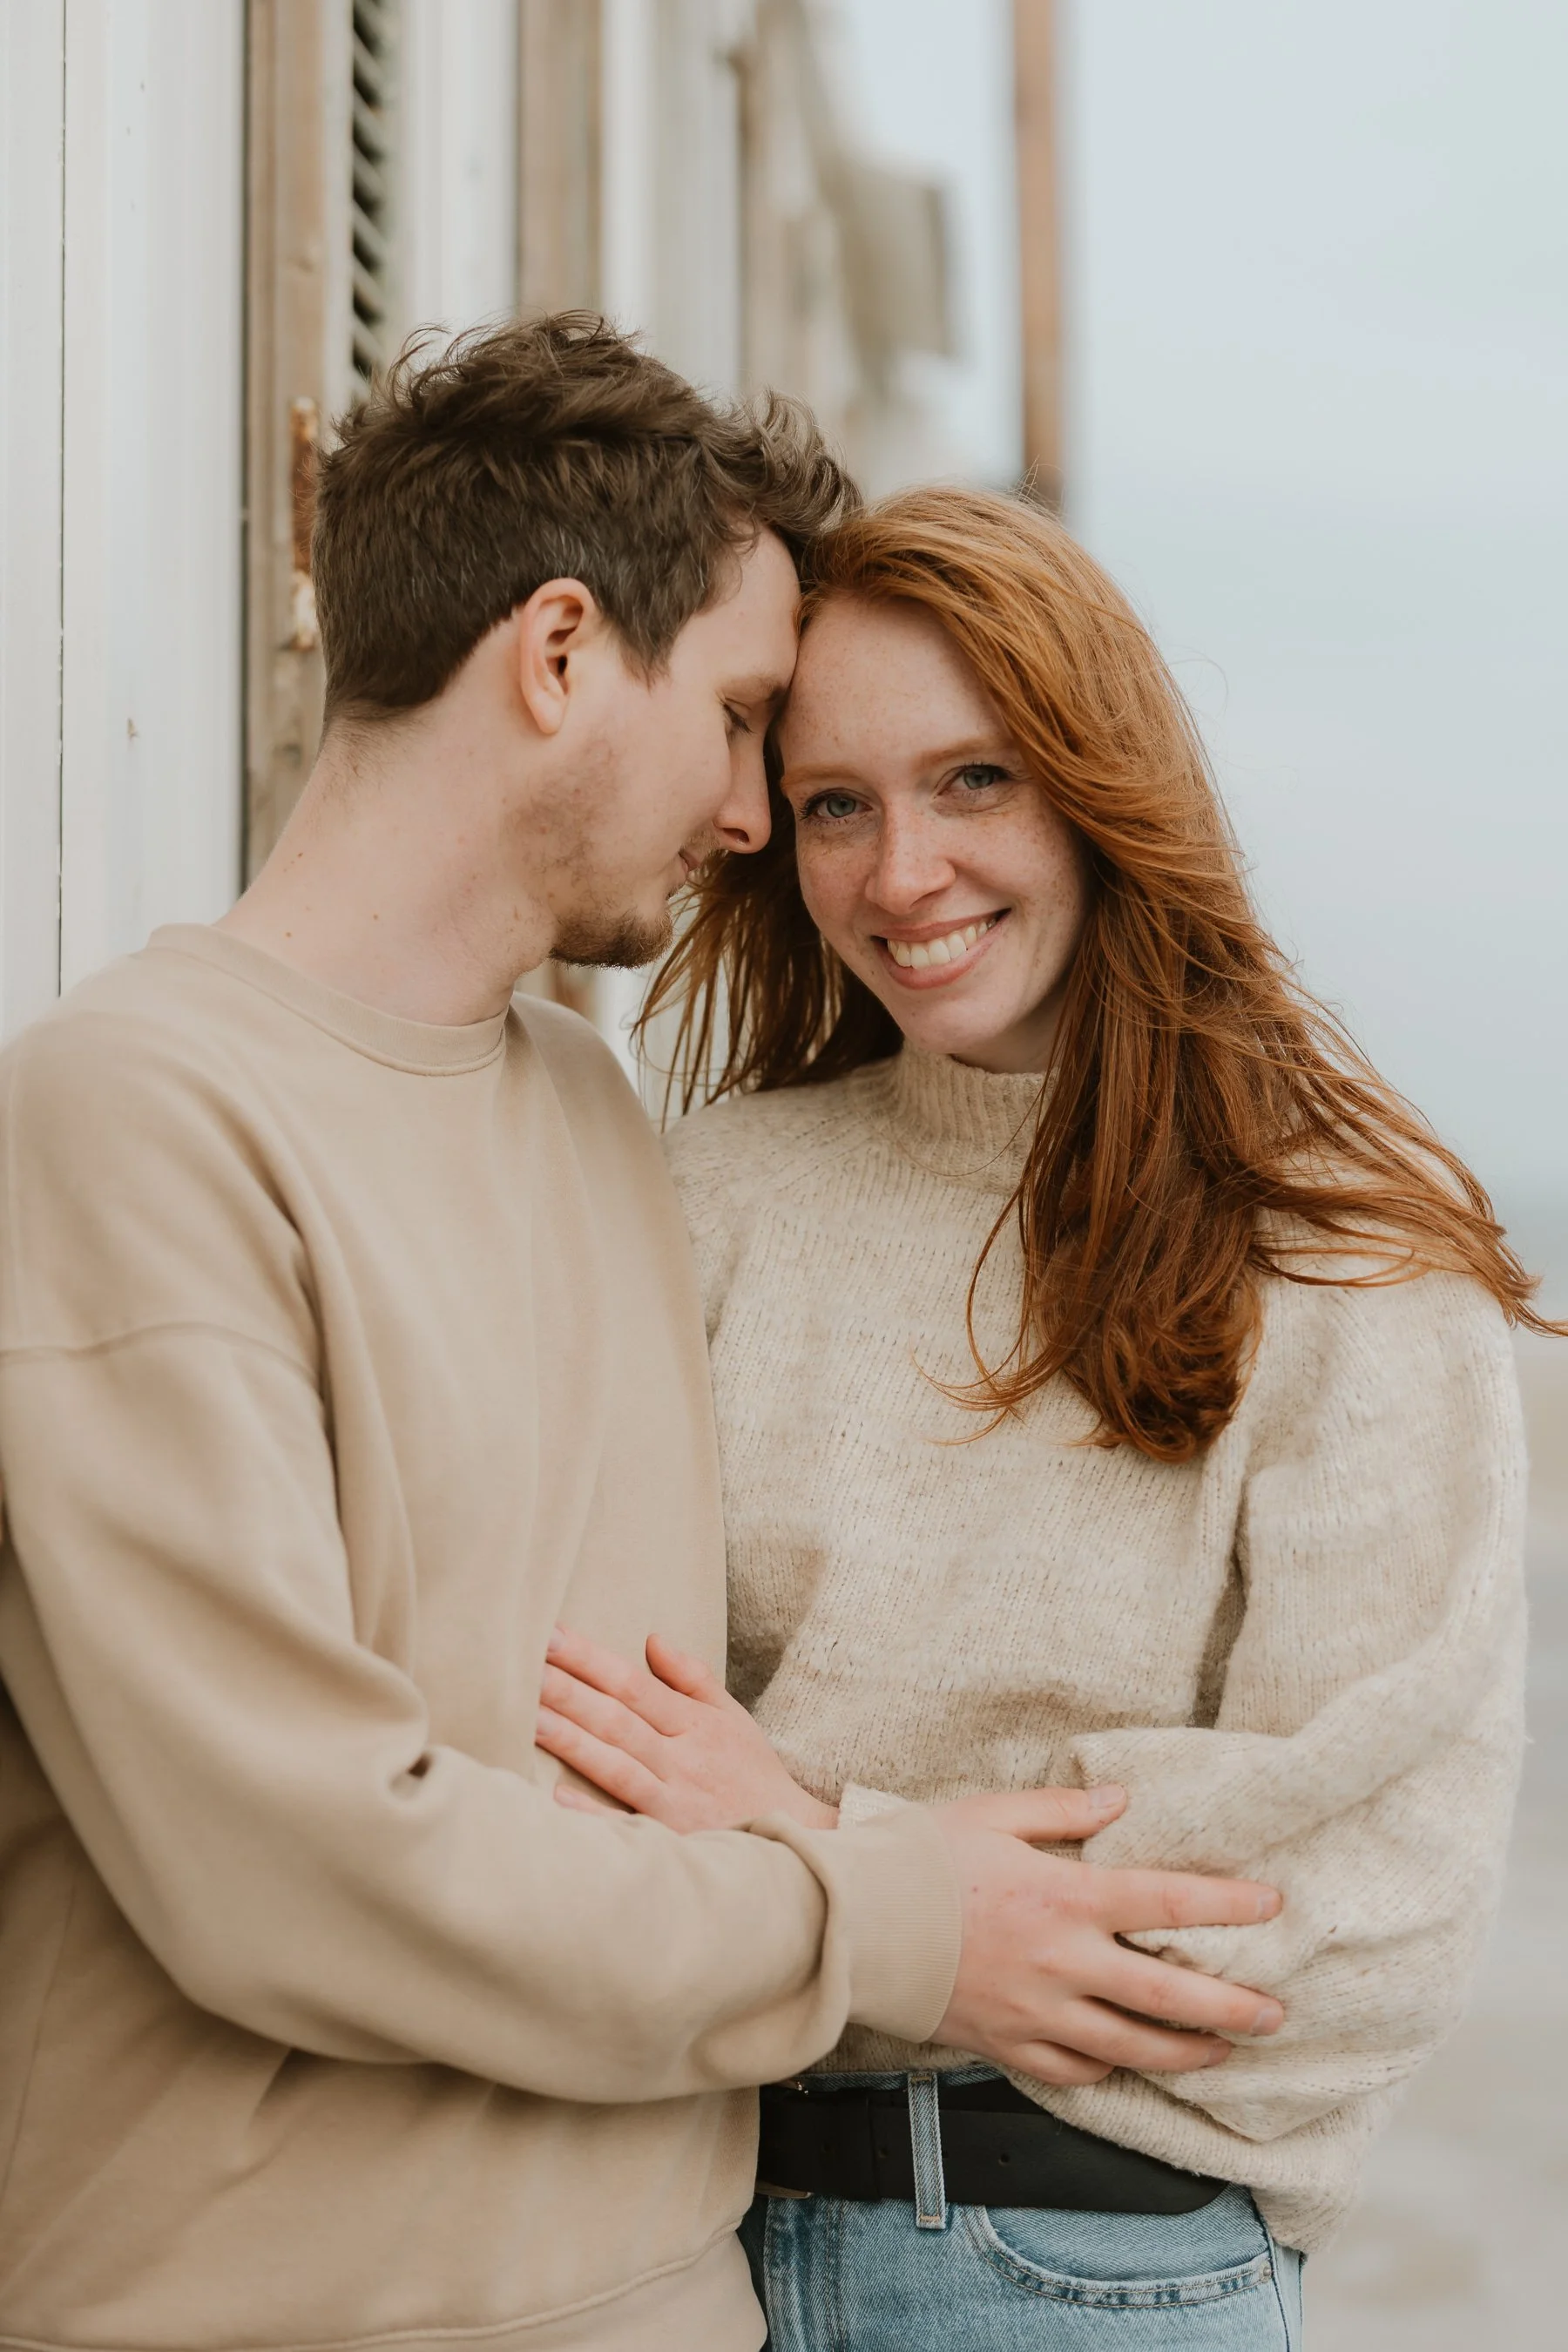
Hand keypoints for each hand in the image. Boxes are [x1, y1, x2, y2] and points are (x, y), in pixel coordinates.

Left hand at [535, 1626, 837, 1831]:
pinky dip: (593, 1814)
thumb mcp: (732, 1716)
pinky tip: (556, 1798)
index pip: (633, 1684)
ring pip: (616, 1766)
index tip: (551, 1636)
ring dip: (573, 1742)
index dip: (591, 1660)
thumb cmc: (752, 1774)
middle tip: (524, 1664)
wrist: (795, 1839)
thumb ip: (691, 1677)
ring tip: (529, 1717)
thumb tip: (652, 1637)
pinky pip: (627, 1827)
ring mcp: (675, 1801)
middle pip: (617, 1719)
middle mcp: (682, 1758)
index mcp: (694, 1724)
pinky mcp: (671, 1841)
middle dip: (569, 1691)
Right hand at [932, 1790, 1285, 2085]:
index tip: (1272, 1905)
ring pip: (1130, 2048)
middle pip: (1166, 1998)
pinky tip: (1128, 2062)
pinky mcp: (1006, 2045)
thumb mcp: (990, 1813)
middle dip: (1230, 2009)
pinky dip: (1109, 2071)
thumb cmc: (916, 1859)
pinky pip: (1073, 2073)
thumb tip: (1118, 1801)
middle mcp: (1061, 1962)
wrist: (850, 1924)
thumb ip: (1061, 1809)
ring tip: (1222, 2054)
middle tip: (1275, 2014)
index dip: (1226, 1905)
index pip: (1165, 1903)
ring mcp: (1036, 2012)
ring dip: (1185, 2054)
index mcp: (1063, 1897)